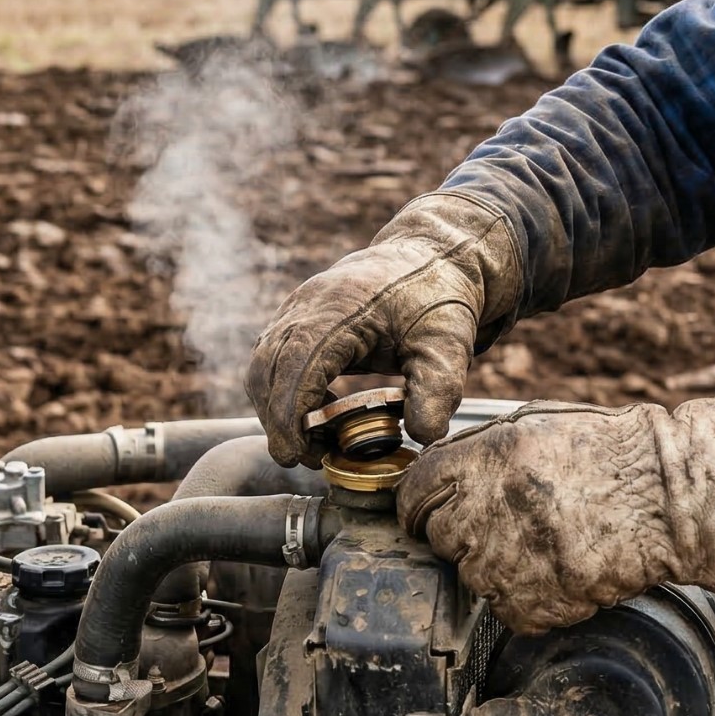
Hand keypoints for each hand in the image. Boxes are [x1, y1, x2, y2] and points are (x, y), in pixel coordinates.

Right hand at [250, 192, 522, 465]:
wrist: (432, 257)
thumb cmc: (438, 299)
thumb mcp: (450, 344)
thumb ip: (439, 389)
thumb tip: (421, 437)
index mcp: (342, 307)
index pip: (297, 363)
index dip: (289, 413)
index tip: (297, 454)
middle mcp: (309, 303)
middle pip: (267, 365)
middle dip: (276, 418)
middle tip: (304, 458)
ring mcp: (299, 306)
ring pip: (264, 362)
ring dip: (277, 407)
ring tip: (313, 444)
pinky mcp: (299, 316)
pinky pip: (274, 356)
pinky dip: (285, 391)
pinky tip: (318, 415)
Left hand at [396, 395, 714, 633]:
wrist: (670, 499)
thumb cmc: (608, 455)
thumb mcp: (534, 427)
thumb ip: (476, 451)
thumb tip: (431, 474)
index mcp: (485, 459)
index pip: (412, 495)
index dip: (419, 504)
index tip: (428, 512)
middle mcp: (488, 510)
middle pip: (437, 537)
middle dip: (461, 532)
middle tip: (507, 523)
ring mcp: (509, 562)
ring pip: (472, 577)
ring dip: (497, 566)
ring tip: (543, 542)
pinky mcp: (535, 604)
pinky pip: (508, 610)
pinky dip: (528, 598)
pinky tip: (559, 569)